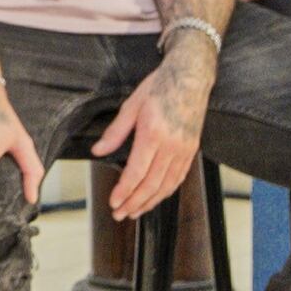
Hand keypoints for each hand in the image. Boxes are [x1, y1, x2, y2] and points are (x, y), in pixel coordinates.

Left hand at [92, 47, 212, 219]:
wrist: (190, 77)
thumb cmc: (159, 86)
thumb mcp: (132, 104)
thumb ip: (115, 132)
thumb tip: (97, 151)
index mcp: (153, 134)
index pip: (137, 172)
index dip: (124, 191)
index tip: (114, 202)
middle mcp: (171, 145)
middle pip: (152, 184)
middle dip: (134, 202)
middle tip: (120, 214)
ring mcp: (184, 149)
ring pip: (167, 184)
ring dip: (150, 202)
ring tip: (134, 212)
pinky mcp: (192, 150)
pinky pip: (179, 177)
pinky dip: (166, 191)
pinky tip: (155, 198)